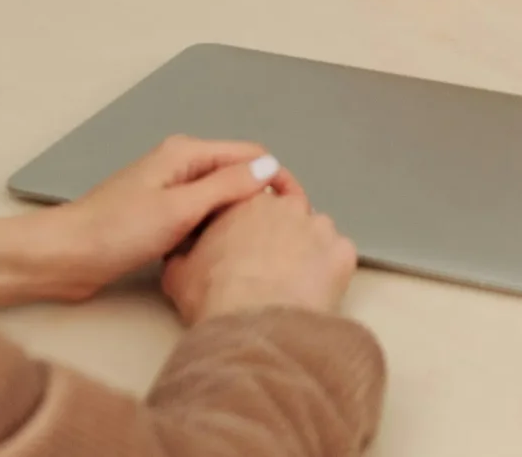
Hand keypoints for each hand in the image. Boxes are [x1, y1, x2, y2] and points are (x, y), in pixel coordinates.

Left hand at [0, 135, 282, 306]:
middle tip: (275, 237)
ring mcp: (169, 191)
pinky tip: (216, 255)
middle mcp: (180, 165)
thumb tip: (269, 168)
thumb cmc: (116, 231)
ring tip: (250, 248)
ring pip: (221, 200)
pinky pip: (202, 218)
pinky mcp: (160, 216)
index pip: (252, 155)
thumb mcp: (179, 209)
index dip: (278, 180)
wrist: (65, 257)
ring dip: (236, 219)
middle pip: (238, 175)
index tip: (293, 213)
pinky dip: (213, 231)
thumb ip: (226, 186)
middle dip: (259, 201)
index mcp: (186, 153)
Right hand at [161, 170, 359, 323]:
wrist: (254, 326)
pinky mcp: (343, 252)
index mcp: (245, 202)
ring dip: (307, 246)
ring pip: (316, 230)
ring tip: (295, 278)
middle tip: (270, 260)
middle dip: (280, 229)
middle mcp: (286, 205)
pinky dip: (330, 267)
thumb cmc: (215, 296)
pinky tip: (316, 289)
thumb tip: (181, 256)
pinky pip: (339, 254)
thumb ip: (183, 254)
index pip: (252, 195)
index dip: (250, 216)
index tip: (249, 233)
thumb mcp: (179, 274)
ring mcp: (319, 226)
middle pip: (287, 208)